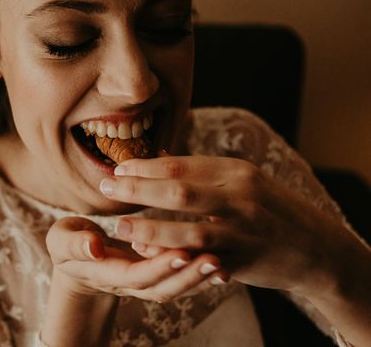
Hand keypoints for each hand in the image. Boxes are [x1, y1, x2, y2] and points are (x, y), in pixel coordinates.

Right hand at [45, 215, 228, 302]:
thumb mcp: (61, 240)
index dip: (159, 266)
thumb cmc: (69, 244)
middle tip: (214, 260)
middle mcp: (130, 283)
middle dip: (188, 276)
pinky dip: (201, 275)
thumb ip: (74, 243)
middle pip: (162, 287)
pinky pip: (180, 279)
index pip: (136, 274)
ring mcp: (145, 282)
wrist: (78, 262)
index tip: (181, 252)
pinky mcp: (157, 274)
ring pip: (175, 286)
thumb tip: (93, 246)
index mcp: (107, 272)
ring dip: (200, 278)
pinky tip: (224, 261)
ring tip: (223, 262)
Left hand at [101, 155, 346, 294]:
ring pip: (188, 230)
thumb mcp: (242, 180)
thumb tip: (155, 159)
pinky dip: (175, 259)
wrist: (316, 246)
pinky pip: (202, 262)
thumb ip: (201, 173)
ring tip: (120, 227)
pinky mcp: (244, 261)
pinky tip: (150, 257)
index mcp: (236, 172)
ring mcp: (243, 231)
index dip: (145, 167)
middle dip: (138, 190)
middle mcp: (240, 198)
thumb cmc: (271, 207)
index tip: (117, 168)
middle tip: (106, 187)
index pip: (181, 164)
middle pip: (179, 191)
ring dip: (150, 229)